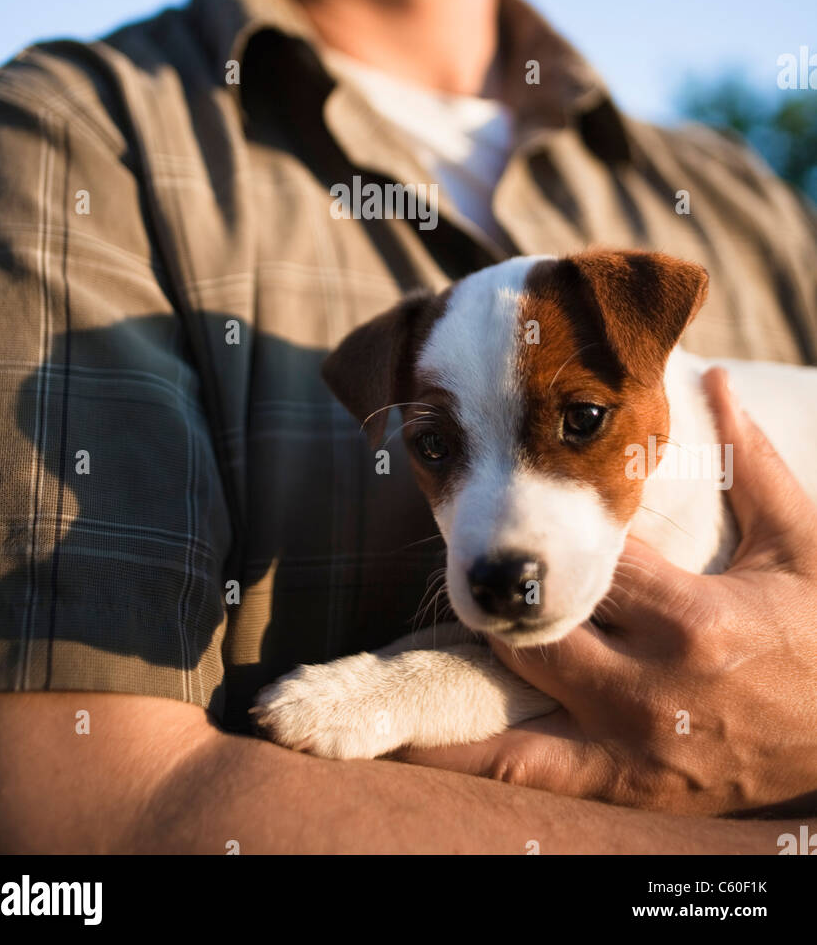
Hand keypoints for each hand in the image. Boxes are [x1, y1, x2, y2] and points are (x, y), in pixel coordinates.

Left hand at [391, 369, 816, 814]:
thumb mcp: (799, 545)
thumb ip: (750, 465)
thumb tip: (712, 381)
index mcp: (689, 615)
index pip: (588, 559)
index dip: (552, 530)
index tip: (518, 496)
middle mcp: (648, 682)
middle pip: (539, 622)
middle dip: (508, 591)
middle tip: (478, 560)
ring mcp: (633, 742)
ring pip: (522, 693)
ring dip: (466, 663)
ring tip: (393, 639)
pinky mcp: (630, 786)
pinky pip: (536, 772)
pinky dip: (473, 758)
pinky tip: (414, 746)